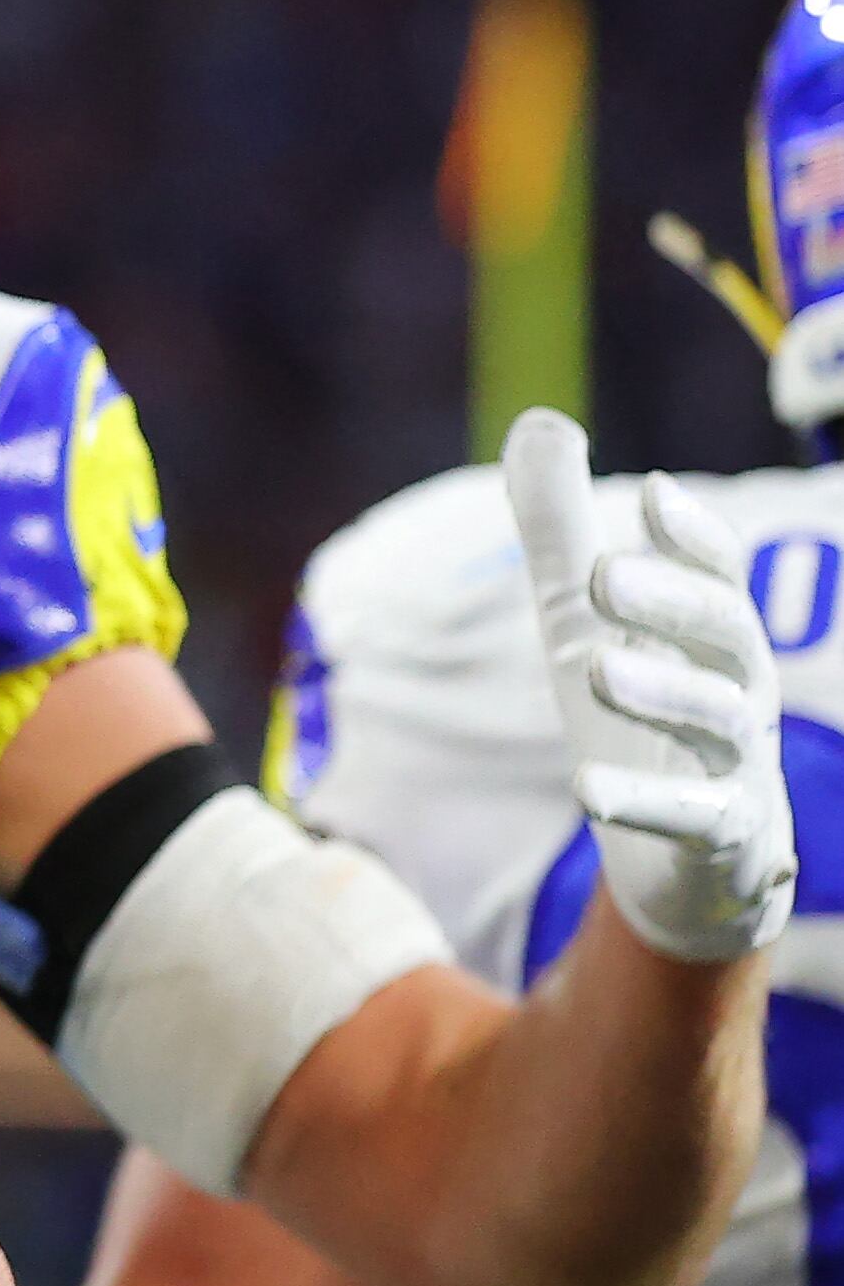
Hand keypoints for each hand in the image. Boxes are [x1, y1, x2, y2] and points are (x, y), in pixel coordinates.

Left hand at [505, 407, 796, 965]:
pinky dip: (646, 802)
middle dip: (672, 603)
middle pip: (727, 638)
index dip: (695, 537)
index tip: (653, 493)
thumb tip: (544, 420)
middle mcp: (741, 696)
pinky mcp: (724, 839)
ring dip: (661, 693)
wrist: (687, 865)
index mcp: (712, 640)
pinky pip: (695, 818)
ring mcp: (740, 770)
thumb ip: (560, 528)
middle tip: (603, 573)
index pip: (723, 577)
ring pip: (721, 723)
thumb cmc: (640, 721)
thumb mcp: (582, 620)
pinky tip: (588, 790)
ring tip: (595, 667)